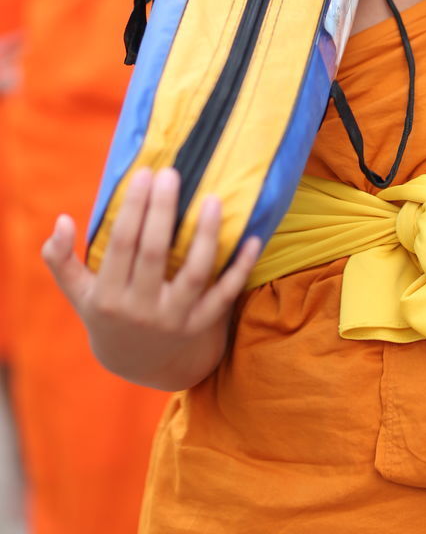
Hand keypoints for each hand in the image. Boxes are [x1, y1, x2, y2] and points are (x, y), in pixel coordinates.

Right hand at [42, 168, 260, 389]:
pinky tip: (252, 238)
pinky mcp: (203, 324)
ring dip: (206, 235)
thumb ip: (60, 259)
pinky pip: (226, 294)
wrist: (139, 364)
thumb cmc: (107, 313)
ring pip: (196, 272)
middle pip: (155, 253)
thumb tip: (60, 220)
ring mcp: (176, 319)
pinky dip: (241, 267)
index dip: (133, 208)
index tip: (144, 173)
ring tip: (213, 199)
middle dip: (163, 210)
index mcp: (108, 298)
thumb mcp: (78, 292)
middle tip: (172, 173)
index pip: (122, 245)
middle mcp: (142, 310)